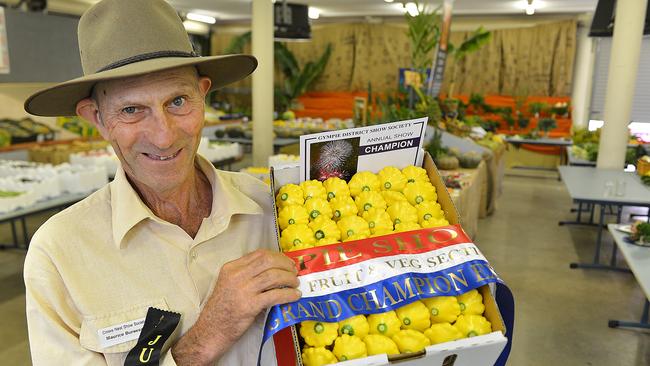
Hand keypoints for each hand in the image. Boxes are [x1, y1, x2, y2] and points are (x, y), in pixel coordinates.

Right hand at [172, 249, 300, 364]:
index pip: (258, 254)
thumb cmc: (221, 309)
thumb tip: (273, 270)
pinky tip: (294, 296)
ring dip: (289, 279)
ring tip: (295, 284)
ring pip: (273, 276)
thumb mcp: (229, 285)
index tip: (286, 262)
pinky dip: (288, 294)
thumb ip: (246, 275)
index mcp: (231, 268)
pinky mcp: (249, 306)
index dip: (277, 256)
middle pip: (267, 261)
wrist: (210, 331)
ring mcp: (242, 290)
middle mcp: (236, 276)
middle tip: (294, 272)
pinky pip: (274, 295)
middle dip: (285, 265)